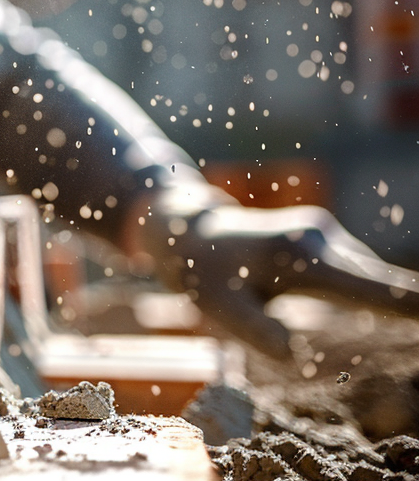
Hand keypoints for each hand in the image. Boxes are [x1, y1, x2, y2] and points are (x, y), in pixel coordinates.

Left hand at [140, 185, 418, 356]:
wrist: (189, 231)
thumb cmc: (204, 273)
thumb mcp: (218, 307)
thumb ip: (255, 329)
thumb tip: (292, 354)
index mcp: (299, 257)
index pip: (368, 286)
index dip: (409, 302)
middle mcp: (319, 237)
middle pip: (373, 283)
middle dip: (405, 304)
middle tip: (310, 307)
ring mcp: (323, 231)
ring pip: (361, 278)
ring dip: (354, 299)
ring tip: (280, 294)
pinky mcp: (323, 236)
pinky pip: (349, 272)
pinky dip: (347, 289)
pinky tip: (290, 288)